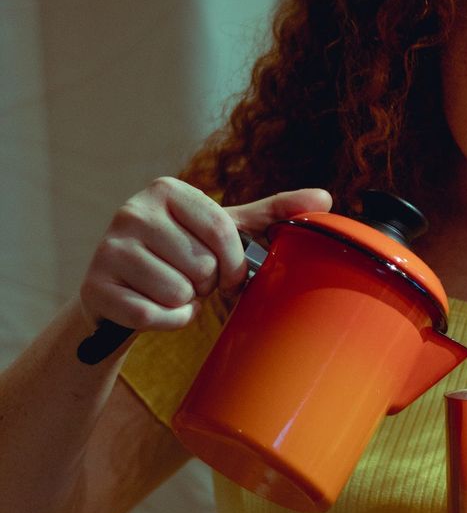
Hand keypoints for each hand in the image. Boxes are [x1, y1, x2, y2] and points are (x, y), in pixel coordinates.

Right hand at [78, 177, 331, 333]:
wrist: (123, 290)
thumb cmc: (181, 253)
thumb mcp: (224, 229)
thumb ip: (273, 213)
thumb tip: (326, 199)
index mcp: (167, 190)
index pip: (224, 230)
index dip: (234, 262)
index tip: (229, 271)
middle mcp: (132, 211)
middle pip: (201, 264)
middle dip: (205, 283)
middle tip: (191, 279)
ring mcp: (109, 248)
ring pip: (177, 292)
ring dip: (185, 302)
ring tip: (172, 290)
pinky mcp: (94, 287)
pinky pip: (151, 316)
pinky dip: (166, 322)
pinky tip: (155, 308)